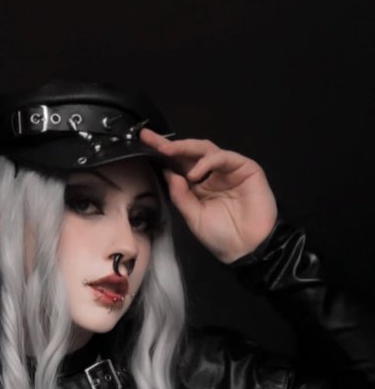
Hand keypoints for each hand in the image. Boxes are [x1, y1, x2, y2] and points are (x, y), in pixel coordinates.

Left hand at [139, 128, 277, 264]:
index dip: (163, 152)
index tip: (142, 140)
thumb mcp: (192, 216)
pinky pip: (224, 157)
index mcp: (198, 184)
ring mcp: (229, 169)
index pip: (179, 163)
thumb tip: (167, 172)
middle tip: (151, 139)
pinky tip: (195, 173)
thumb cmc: (220, 236)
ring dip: (185, 148)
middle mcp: (212, 173)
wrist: (246, 249)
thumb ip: (180, 195)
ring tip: (168, 152)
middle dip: (170, 144)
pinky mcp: (246, 168)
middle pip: (190, 151)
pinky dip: (207, 162)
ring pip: (205, 149)